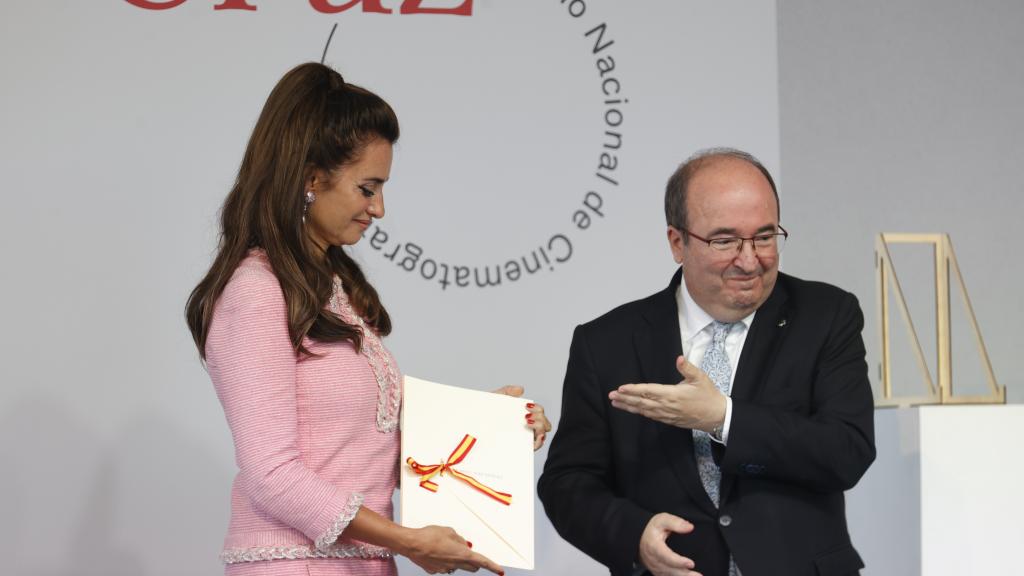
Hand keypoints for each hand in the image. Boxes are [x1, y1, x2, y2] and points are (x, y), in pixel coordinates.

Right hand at [401, 525, 503, 574]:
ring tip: (445, 548)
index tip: (500, 571)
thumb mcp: (449, 531)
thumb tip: (463, 545)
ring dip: (457, 560)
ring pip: (457, 567)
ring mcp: (444, 570)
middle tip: (468, 553)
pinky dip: (444, 561)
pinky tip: (435, 552)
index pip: (482, 561)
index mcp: (461, 554)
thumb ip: (459, 539)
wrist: (411, 544)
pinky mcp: (435, 571)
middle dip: (474, 562)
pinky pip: (445, 567)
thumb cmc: (429, 535)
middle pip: (472, 567)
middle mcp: (455, 565)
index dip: (492, 567)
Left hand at [492, 386, 552, 450]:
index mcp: (524, 416)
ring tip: (527, 423)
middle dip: (540, 418)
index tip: (527, 406)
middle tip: (527, 416)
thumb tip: (521, 390)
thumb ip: (508, 391)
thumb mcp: (496, 399)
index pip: (539, 413)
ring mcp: (525, 439)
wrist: (475, 425)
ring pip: (542, 435)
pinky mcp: (521, 448)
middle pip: (545, 424)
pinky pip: (535, 447)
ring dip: (539, 428)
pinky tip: (533, 436)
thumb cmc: (486, 414)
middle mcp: (527, 428)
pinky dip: (538, 442)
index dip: (538, 409)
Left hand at [608, 356, 725, 431]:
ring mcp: (667, 414)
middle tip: (611, 396)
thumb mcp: (700, 378)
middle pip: (641, 402)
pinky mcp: (669, 420)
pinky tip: (632, 409)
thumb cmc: (709, 395)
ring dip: (629, 406)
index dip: (633, 390)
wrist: (717, 416)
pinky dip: (639, 412)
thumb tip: (679, 358)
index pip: (648, 391)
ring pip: (644, 410)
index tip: (621, 388)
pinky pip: (651, 416)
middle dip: (625, 399)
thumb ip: (687, 368)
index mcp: (673, 394)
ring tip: (615, 403)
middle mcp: (667, 406)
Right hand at [638, 513, 701, 575]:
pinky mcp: (657, 572)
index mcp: (653, 546)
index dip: (678, 561)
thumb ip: (675, 523)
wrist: (640, 538)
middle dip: (684, 574)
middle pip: (669, 569)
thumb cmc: (653, 529)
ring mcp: (654, 567)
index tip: (691, 563)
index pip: (666, 556)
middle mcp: (652, 559)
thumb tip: (690, 527)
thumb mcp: (662, 520)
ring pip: (669, 575)